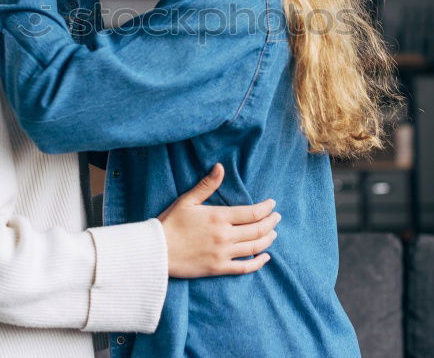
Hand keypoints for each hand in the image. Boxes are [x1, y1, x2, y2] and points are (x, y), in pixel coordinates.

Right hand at [158, 163, 280, 278]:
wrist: (156, 251)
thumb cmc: (170, 223)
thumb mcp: (187, 200)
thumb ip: (206, 185)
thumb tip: (220, 167)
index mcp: (219, 216)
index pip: (252, 212)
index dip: (266, 208)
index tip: (272, 204)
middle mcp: (225, 235)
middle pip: (258, 229)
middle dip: (271, 222)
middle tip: (277, 217)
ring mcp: (224, 253)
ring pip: (255, 247)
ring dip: (268, 239)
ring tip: (274, 233)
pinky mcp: (219, 268)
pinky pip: (245, 267)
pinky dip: (258, 262)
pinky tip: (265, 257)